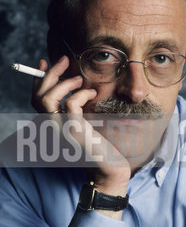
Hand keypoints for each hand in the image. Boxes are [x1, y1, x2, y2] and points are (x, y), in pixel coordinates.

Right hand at [32, 56, 130, 208]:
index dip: (39, 80)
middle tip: (64, 59)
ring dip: (64, 83)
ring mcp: (61, 130)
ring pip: (48, 99)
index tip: (46, 63)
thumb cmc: (97, 145)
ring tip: (80, 79)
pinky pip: (71, 104)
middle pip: (39, 97)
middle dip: (50, 74)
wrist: (108, 167)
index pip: (36, 100)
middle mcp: (51, 128)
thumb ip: (73, 110)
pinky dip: (81, 94)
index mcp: (52, 124)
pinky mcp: (74, 131)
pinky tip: (92, 93)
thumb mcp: (82, 123)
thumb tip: (72, 86)